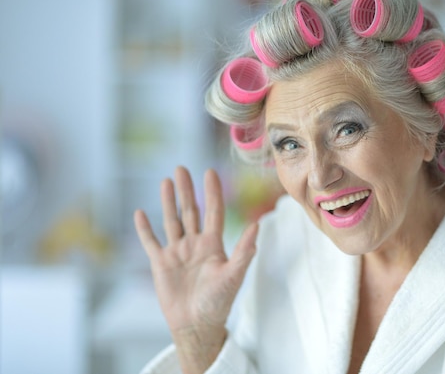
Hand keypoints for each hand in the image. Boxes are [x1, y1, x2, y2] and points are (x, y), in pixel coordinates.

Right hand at [134, 167, 257, 373]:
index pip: (213, 211)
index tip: (209, 172)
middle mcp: (195, 244)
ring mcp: (177, 252)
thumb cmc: (218, 302)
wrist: (197, 324)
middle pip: (190, 211)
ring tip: (166, 181)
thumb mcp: (233, 275)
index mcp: (214, 244)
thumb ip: (244, 251)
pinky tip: (140, 213)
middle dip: (186, 190)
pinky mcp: (161, 263)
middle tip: (181, 168)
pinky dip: (144, 229)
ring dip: (168, 202)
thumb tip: (257, 225)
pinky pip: (151, 242)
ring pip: (171, 220)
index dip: (212, 192)